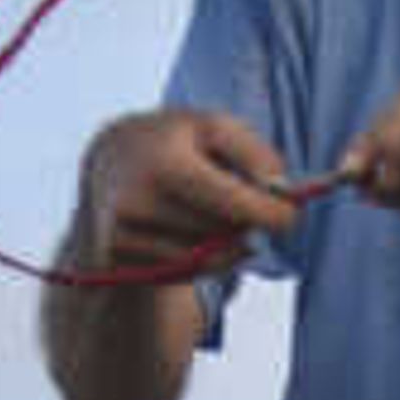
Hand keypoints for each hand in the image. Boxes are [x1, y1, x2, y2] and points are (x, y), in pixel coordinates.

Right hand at [81, 104, 297, 275]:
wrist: (108, 159)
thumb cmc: (175, 140)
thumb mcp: (213, 127)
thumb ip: (254, 152)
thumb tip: (283, 193)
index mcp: (165, 162)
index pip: (230, 201)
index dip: (268, 212)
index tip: (292, 214)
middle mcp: (138, 201)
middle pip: (222, 233)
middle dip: (245, 222)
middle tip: (248, 205)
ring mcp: (125, 235)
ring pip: (205, 257)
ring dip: (222, 242)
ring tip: (207, 209)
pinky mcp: (119, 258)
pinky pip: (183, 271)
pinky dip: (200, 256)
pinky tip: (187, 229)